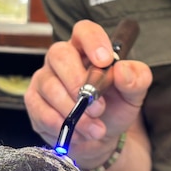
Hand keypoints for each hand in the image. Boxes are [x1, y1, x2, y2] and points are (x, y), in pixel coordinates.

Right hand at [24, 19, 151, 164]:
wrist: (98, 139)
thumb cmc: (114, 108)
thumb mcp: (134, 95)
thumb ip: (136, 79)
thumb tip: (122, 70)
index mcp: (87, 48)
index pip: (84, 31)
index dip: (93, 42)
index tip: (105, 61)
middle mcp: (62, 58)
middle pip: (60, 54)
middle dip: (79, 83)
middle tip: (98, 107)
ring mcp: (44, 78)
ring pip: (50, 86)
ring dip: (74, 112)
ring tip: (95, 129)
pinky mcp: (34, 100)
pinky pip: (41, 110)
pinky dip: (61, 125)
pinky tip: (78, 134)